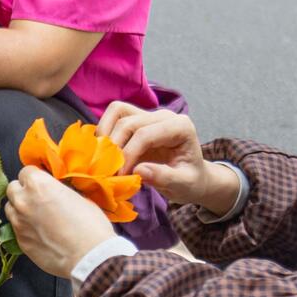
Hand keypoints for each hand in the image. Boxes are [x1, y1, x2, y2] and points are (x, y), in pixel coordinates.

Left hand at [3, 166, 115, 276]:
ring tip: (36, 216)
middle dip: (23, 191)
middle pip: (12, 188)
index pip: (26, 172)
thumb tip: (55, 193)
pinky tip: (39, 233)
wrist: (89, 256)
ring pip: (10, 209)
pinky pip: (16, 229)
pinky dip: (24, 228)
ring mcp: (19, 222)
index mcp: (39, 184)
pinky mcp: (20, 241)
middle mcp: (23, 201)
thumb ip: (59, 191)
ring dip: (20, 209)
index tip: (42, 183)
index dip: (35, 177)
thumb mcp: (79, 197)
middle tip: (37, 199)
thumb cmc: (90, 227)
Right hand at [96, 102, 240, 213]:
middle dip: (114, 148)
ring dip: (105, 135)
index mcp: (180, 127)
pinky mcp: (137, 118)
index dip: (128, 154)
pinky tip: (106, 153)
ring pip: (117, 111)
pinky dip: (104, 131)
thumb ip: (164, 178)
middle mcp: (164, 115)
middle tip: (110, 172)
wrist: (191, 178)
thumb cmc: (190, 181)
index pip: (145, 134)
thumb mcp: (184, 185)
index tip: (120, 176)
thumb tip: (138, 170)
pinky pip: (114, 115)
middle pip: (128, 122)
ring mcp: (149, 114)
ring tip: (105, 159)